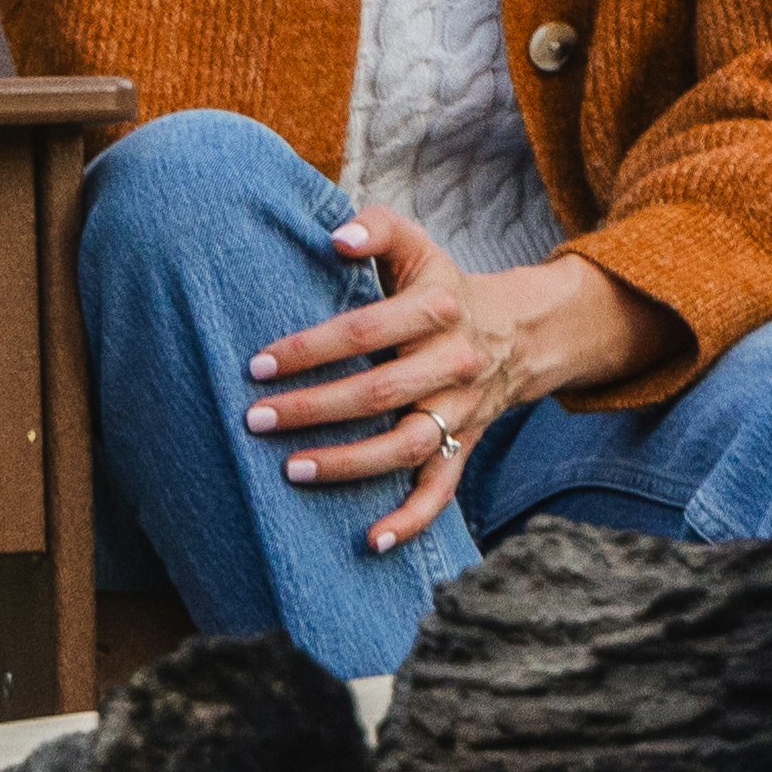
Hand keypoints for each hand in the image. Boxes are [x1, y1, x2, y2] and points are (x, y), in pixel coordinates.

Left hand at [243, 206, 673, 555]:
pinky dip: (410, 522)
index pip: (365, 331)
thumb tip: (335, 237)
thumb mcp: (417, 248)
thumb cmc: (439, 289)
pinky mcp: (463, 448)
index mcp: (437, 309)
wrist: (515, 334)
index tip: (259, 364)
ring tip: (291, 469)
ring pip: (403, 447)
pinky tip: (371, 542)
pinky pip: (440, 493)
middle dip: (313, 409)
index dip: (310, 349)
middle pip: (378, 394)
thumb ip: (377, 229)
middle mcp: (452, 364)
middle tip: (256, 419)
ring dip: (346, 463)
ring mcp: (459, 412)